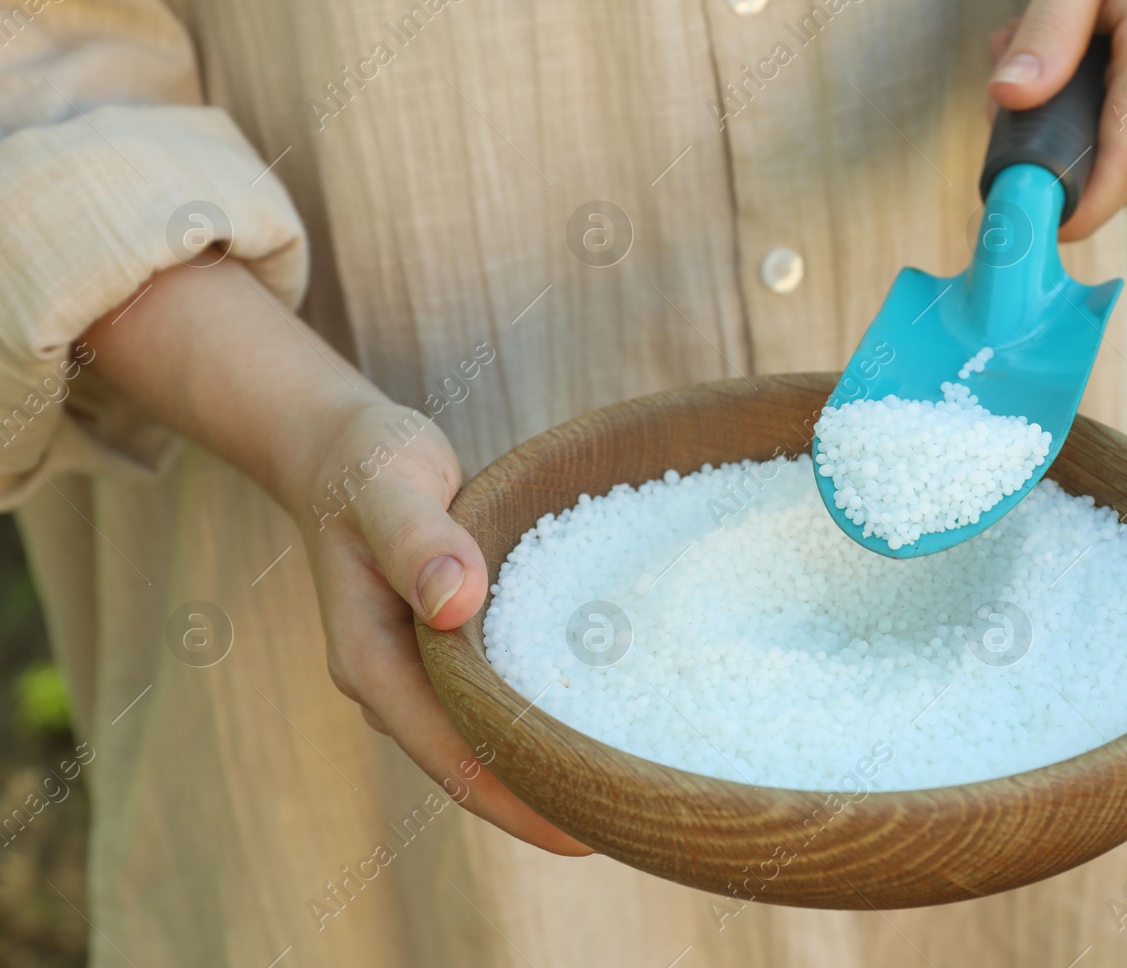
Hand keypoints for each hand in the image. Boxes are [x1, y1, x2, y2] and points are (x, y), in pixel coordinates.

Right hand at [295, 399, 590, 854]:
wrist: (339, 451)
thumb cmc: (368, 462)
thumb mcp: (391, 485)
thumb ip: (417, 538)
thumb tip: (454, 603)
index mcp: (371, 661)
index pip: (449, 755)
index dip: (516, 799)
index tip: (586, 830)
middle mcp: (391, 683)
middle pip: (470, 766)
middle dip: (543, 802)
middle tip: (633, 824)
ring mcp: (415, 673)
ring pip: (483, 740)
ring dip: (543, 768)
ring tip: (626, 790)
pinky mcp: (442, 652)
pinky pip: (493, 701)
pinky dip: (539, 719)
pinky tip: (599, 722)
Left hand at [988, 0, 1126, 239]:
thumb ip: (1044, 31)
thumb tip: (1008, 99)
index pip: (1126, 161)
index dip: (1077, 208)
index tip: (1029, 225)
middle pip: (1122, 162)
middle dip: (1057, 150)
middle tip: (1006, 92)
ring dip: (1076, 122)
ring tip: (1049, 51)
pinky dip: (1104, 107)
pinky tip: (1088, 56)